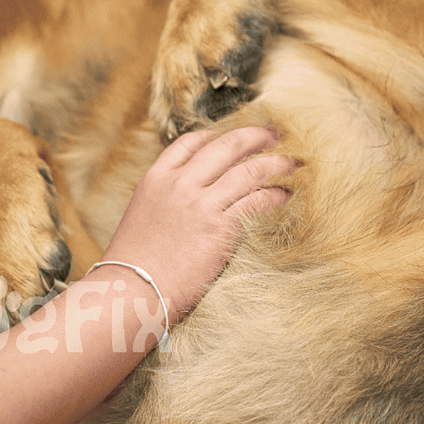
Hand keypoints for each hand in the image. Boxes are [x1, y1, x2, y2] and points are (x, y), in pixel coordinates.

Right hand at [101, 126, 294, 321]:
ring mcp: (201, 203)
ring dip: (275, 162)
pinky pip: (256, 200)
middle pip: (226, 146)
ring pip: (248, 169)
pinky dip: (275, 195)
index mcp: (155, 179)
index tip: (231, 136)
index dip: (216, 135)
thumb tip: (183, 205)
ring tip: (292, 162)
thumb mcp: (140, 218)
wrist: (132, 289)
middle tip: (274, 135)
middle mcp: (179, 184)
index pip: (190, 143)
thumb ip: (162, 202)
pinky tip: (284, 195)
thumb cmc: (132, 265)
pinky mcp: (220, 227)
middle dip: (254, 137)